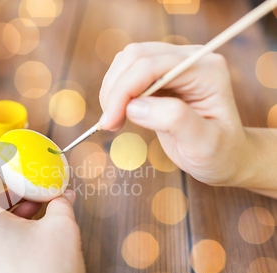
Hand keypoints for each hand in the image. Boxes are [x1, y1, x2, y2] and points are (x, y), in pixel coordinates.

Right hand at [99, 42, 250, 186]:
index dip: (124, 90)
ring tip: (114, 121)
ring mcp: (174, 64)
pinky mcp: (161, 74)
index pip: (152, 65)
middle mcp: (190, 59)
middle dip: (115, 90)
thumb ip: (174, 120)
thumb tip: (134, 106)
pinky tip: (120, 113)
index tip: (110, 122)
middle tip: (109, 124)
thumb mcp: (204, 144)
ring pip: (127, 61)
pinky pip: (128, 71)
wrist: (224, 155)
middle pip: (136, 56)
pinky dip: (116, 91)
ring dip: (112, 90)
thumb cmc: (219, 153)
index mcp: (206, 70)